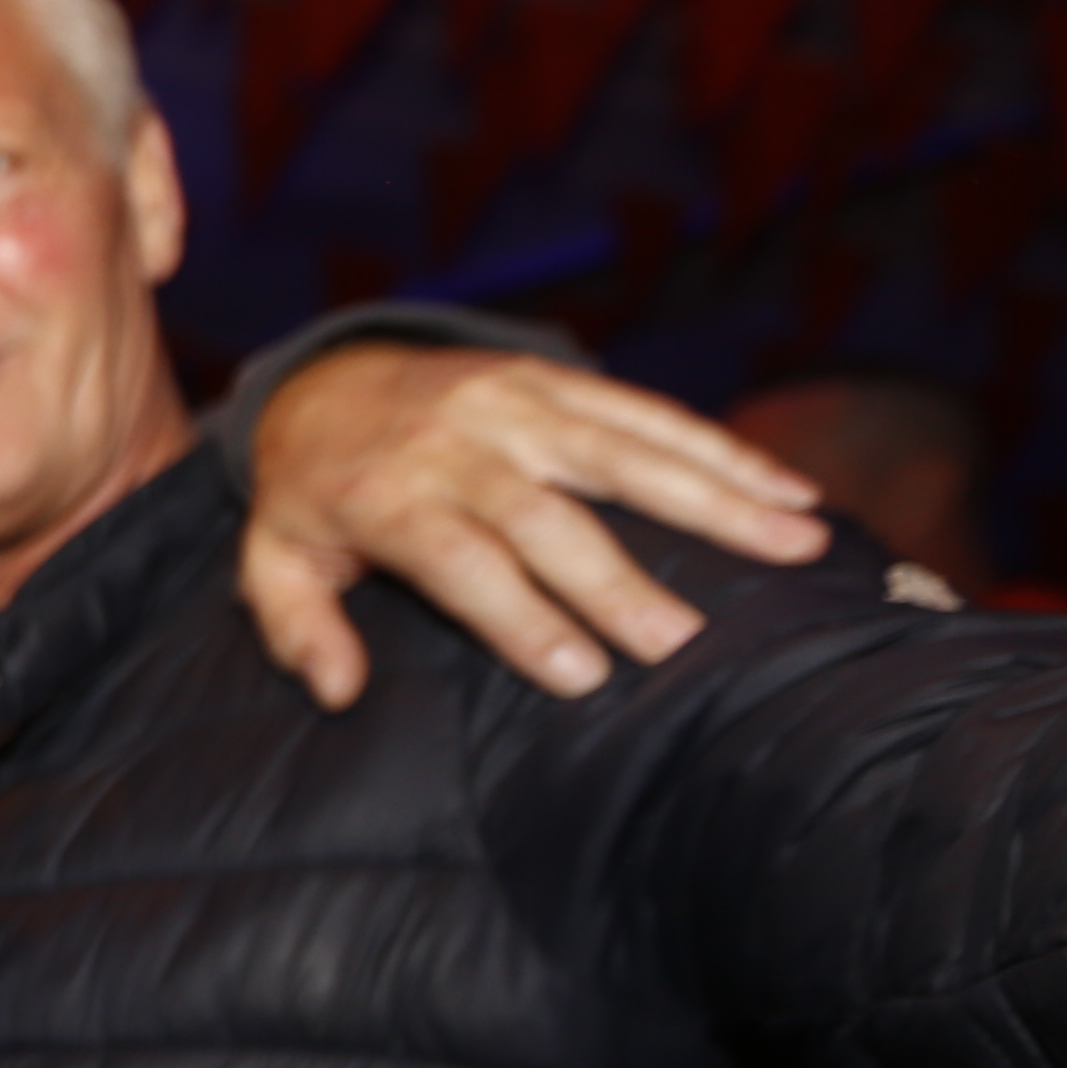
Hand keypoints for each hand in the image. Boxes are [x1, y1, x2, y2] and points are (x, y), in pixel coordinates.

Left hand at [242, 346, 827, 709]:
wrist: (325, 378)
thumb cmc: (312, 494)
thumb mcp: (272, 559)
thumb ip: (298, 626)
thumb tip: (337, 690)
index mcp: (388, 495)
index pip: (462, 561)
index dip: (520, 617)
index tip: (580, 675)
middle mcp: (459, 442)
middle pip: (547, 516)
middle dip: (614, 579)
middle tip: (680, 640)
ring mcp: (513, 402)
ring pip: (621, 451)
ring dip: (712, 497)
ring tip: (795, 543)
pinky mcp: (556, 377)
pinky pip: (647, 411)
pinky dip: (723, 449)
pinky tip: (789, 491)